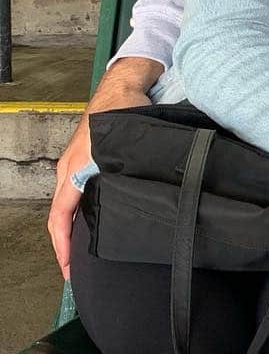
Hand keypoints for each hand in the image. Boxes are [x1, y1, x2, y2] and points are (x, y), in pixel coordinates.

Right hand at [47, 82, 151, 279]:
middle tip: (78, 267)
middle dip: (67, 243)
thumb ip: (117, 169)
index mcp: (74, 170)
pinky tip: (96, 219)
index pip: (60, 216)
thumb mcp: (118, 144)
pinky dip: (82, 211)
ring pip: (70, 204)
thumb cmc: (122, 110)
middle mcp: (69, 170)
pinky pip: (78, 192)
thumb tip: (122, 194)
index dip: (63, 245)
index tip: (68, 266)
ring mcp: (76, 165)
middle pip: (62, 214)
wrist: (123, 86)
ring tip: (88, 249)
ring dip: (75, 227)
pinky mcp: (86, 160)